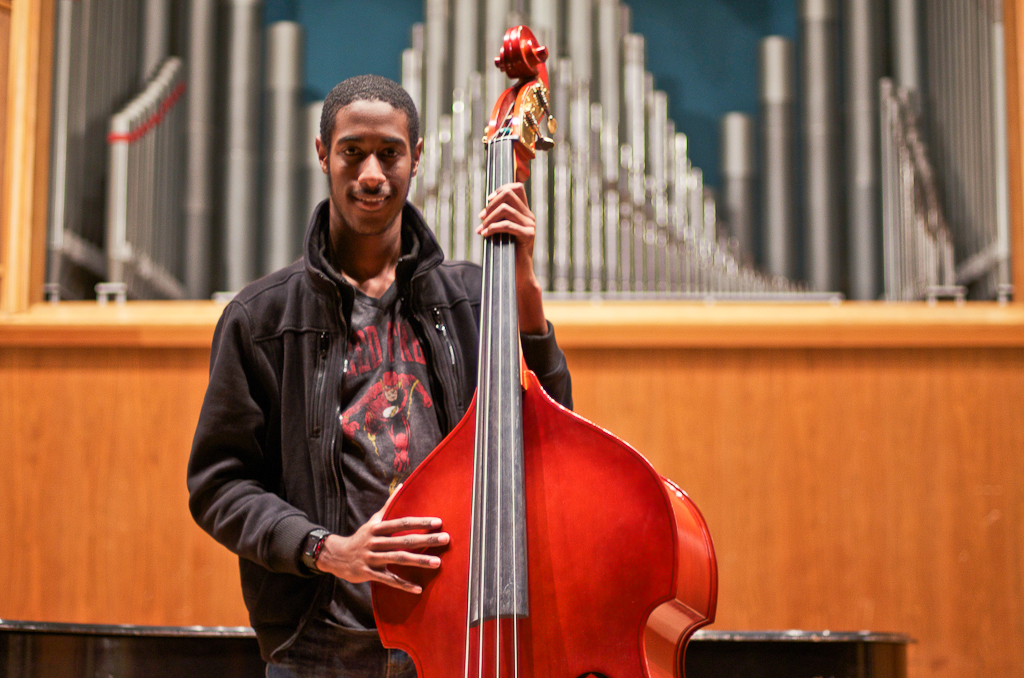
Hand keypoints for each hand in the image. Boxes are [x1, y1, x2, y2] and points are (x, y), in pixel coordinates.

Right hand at [315, 498, 448, 593]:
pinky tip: (418, 589)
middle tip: (445, 539)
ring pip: (398, 559)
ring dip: (419, 561)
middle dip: (426, 540)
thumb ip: (389, 505)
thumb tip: (402, 485)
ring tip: (437, 562)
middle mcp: (375, 542)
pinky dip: (404, 585)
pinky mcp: (369, 573)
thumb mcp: (373, 521)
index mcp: (378, 528)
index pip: (402, 523)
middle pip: (404, 541)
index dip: (420, 522)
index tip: (438, 522)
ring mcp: (372, 558)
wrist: (336, 556)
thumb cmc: (361, 537)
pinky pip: (389, 580)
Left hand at [477, 183, 546, 333]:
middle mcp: (529, 216)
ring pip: (505, 208)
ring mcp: (530, 225)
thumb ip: (498, 219)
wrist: (518, 275)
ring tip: (481, 229)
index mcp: (524, 212)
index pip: (516, 187)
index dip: (500, 188)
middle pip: (508, 194)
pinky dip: (492, 228)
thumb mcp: (501, 232)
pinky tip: (484, 235)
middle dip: (490, 204)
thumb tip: (483, 210)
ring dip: (488, 218)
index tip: (488, 200)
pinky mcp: (528, 236)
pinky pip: (507, 225)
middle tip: (481, 218)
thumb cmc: (506, 254)